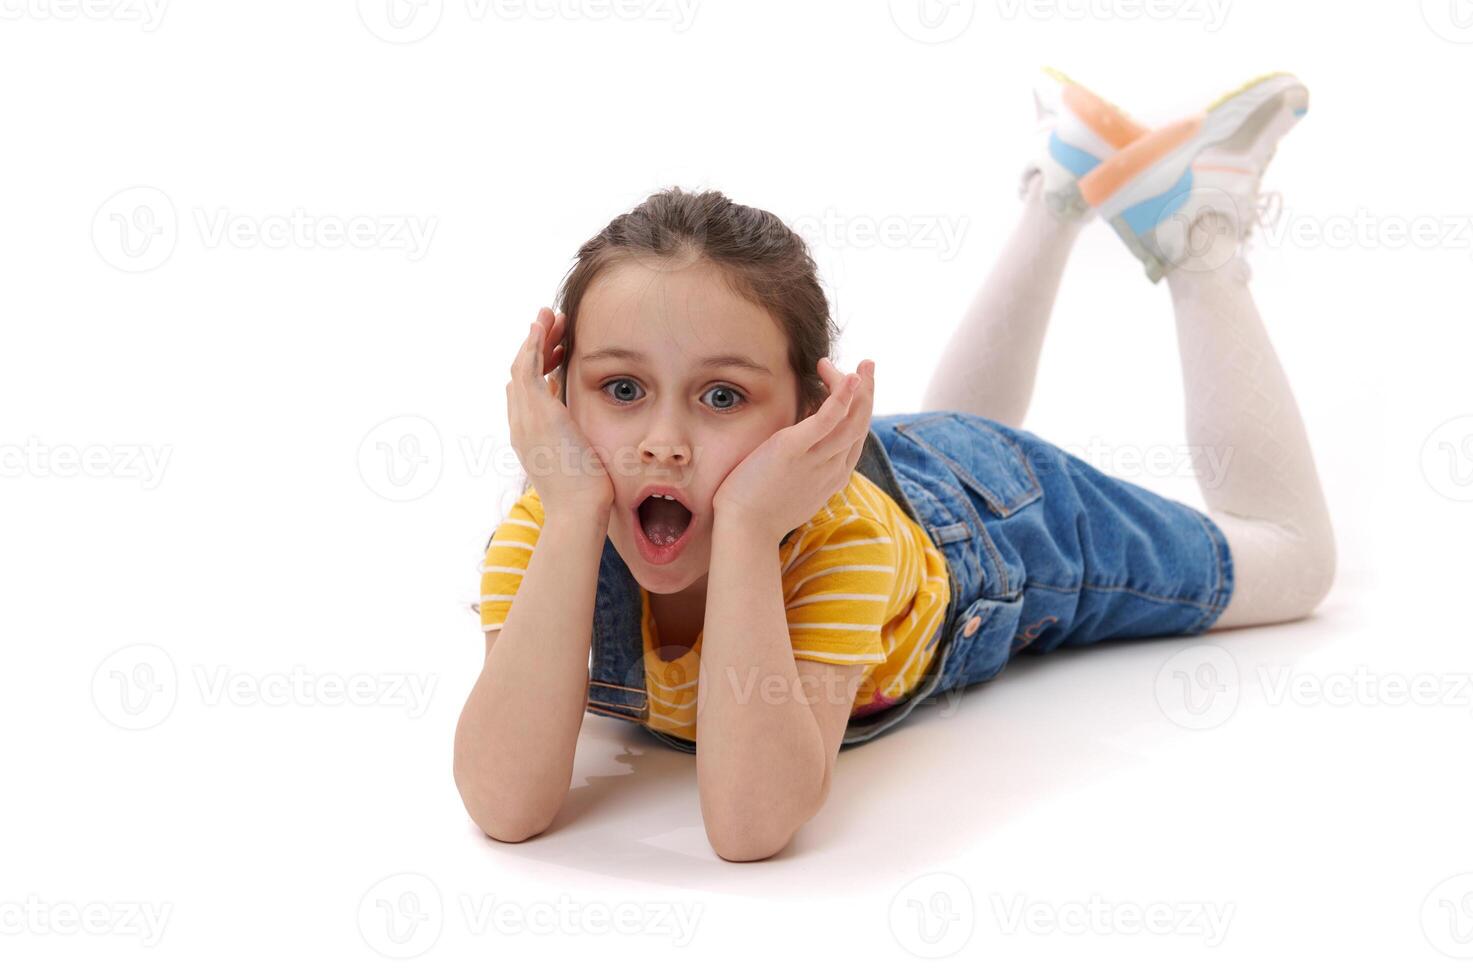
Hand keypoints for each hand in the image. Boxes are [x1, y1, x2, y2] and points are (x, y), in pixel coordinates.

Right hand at [505, 307, 614, 520]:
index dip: (537, 368)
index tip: (556, 354)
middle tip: (551, 326)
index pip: (525, 393)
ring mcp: (525, 418)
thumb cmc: (585, 495)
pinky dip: (533, 343)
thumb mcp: (577, 461)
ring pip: (521, 365)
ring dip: (534, 337)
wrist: (578, 511)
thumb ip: (571, 439)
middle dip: (534, 347)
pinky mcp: (537, 412)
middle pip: (519, 374)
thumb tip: (576, 426)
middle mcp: (520, 425)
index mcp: (529, 437)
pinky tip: (543, 325)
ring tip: (549, 316)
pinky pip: (528, 367)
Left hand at [712, 356, 875, 542]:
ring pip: (851, 420)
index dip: (858, 410)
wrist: (744, 531)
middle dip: (868, 393)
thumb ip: (803, 468)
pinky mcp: (793, 450)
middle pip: (859, 425)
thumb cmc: (759, 513)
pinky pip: (827, 421)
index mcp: (832, 477)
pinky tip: (849, 378)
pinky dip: (841, 397)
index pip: (855, 438)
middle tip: (867, 366)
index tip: (851, 388)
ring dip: (860, 388)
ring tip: (863, 365)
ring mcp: (816, 460)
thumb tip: (799, 447)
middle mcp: (831, 468)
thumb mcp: (792, 489)